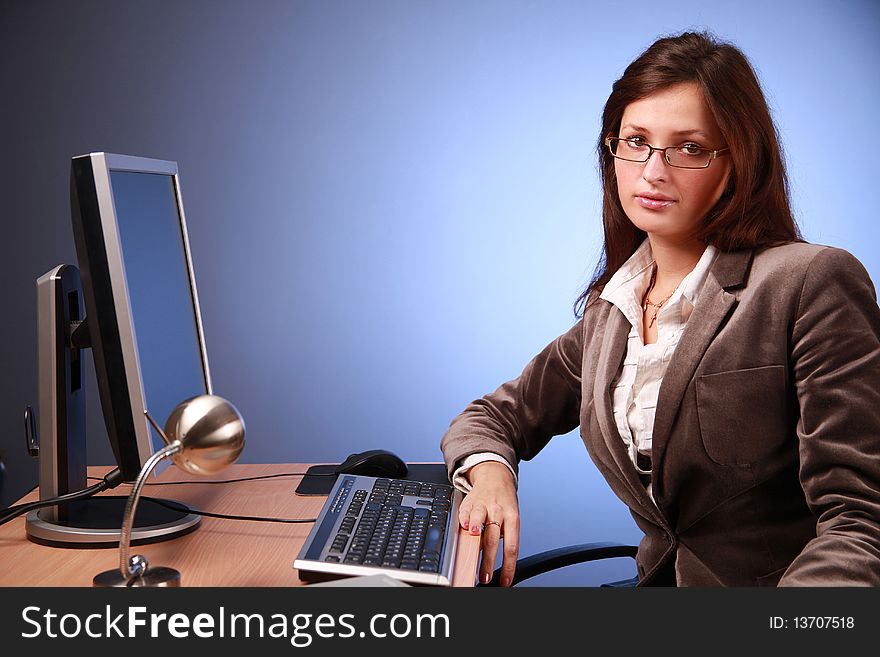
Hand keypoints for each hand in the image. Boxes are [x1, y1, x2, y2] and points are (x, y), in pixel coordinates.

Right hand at [458, 461, 519, 586]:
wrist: (495, 476)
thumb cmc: (504, 502)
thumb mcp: (510, 517)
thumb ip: (502, 536)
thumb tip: (488, 558)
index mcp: (513, 518)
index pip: (512, 546)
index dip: (509, 565)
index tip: (505, 580)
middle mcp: (499, 511)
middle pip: (493, 539)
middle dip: (488, 560)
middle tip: (485, 576)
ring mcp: (484, 505)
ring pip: (480, 520)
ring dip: (476, 532)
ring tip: (472, 545)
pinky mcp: (469, 501)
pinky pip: (465, 512)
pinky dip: (464, 520)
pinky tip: (463, 528)